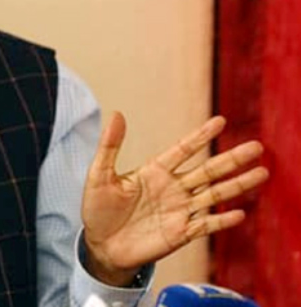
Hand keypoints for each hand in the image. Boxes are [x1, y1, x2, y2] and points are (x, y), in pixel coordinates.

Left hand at [81, 112, 267, 285]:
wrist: (100, 245)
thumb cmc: (98, 209)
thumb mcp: (99, 175)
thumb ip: (110, 146)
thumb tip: (117, 115)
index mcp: (154, 171)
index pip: (183, 150)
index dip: (201, 136)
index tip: (220, 121)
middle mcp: (172, 188)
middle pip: (208, 170)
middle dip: (231, 159)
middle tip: (256, 147)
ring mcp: (179, 210)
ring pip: (214, 194)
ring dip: (237, 185)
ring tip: (262, 173)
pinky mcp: (180, 233)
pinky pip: (205, 224)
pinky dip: (221, 220)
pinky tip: (239, 213)